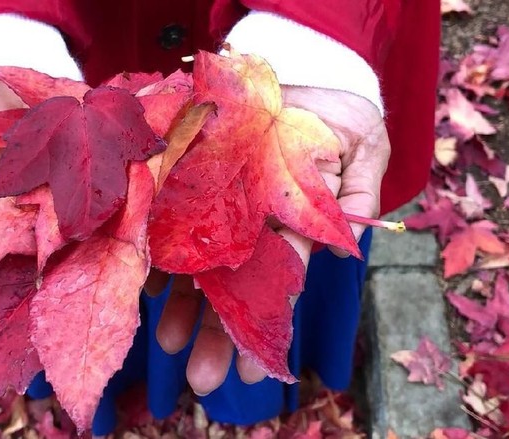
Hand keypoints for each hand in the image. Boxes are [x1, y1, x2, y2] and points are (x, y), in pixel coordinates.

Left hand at [150, 87, 388, 394]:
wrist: (306, 77)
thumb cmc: (339, 119)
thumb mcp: (362, 149)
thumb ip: (357, 191)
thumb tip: (350, 236)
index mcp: (294, 221)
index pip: (283, 279)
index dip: (269, 323)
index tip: (256, 369)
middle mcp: (254, 220)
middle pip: (235, 283)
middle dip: (219, 331)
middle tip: (202, 378)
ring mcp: (223, 200)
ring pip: (200, 259)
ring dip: (182, 303)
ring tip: (167, 343)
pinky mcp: (195, 172)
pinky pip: (172, 215)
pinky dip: (157, 247)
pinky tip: (145, 283)